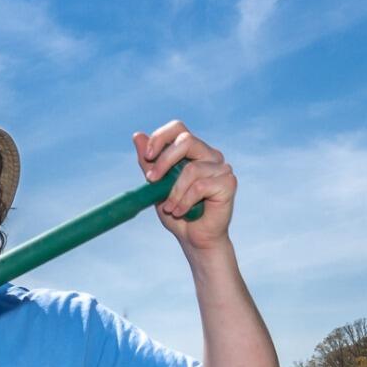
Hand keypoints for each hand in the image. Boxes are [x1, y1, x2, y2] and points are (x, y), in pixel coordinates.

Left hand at [132, 121, 236, 250]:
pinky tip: (181, 212)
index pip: (178, 128)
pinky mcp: (228, 182)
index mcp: (192, 151)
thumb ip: (149, 163)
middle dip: (164, 160)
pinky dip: (186, 201)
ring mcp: (221, 167)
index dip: (161, 137)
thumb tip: (137, 135)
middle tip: (151, 181)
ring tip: (169, 208)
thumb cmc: (177, 211)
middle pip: (186, 140)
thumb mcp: (156, 186)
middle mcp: (209, 155)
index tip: (147, 156)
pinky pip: (201, 186)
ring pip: (191, 169)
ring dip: (174, 192)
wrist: (194, 239)